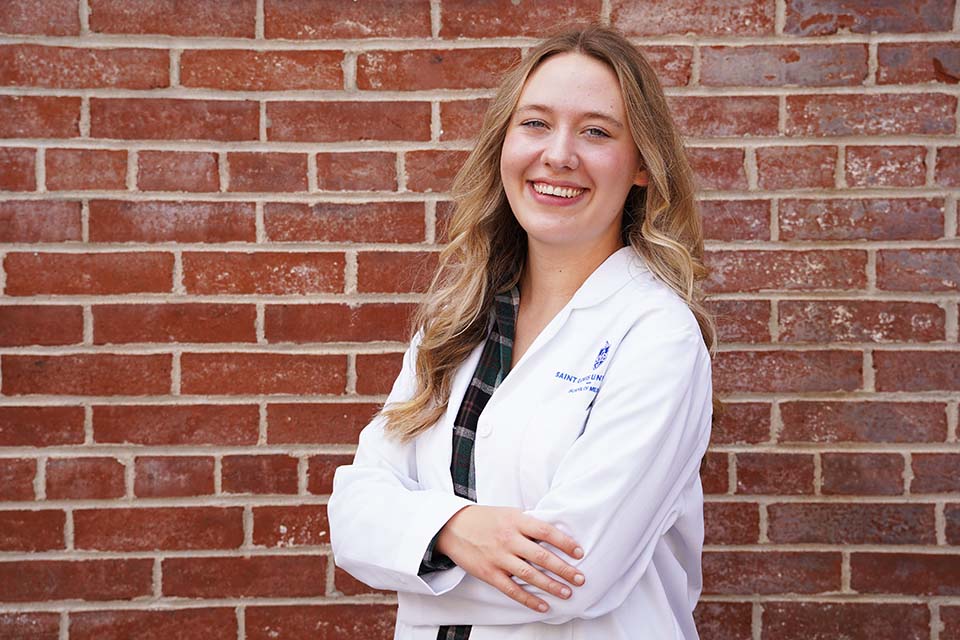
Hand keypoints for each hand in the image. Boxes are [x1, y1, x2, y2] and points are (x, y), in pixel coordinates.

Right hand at [435, 505, 584, 611]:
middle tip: (580, 578)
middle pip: (542, 556)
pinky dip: (528, 600)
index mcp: (516, 521)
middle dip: (564, 569)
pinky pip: (512, 589)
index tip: (579, 552)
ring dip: (551, 585)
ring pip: (529, 575)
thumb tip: (554, 535)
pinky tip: (543, 606)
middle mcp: (508, 538)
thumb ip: (528, 524)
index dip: (564, 542)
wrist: (452, 526)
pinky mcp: (489, 573)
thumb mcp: (508, 513)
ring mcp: (498, 557)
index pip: (546, 531)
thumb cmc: (484, 519)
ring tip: (567, 592)